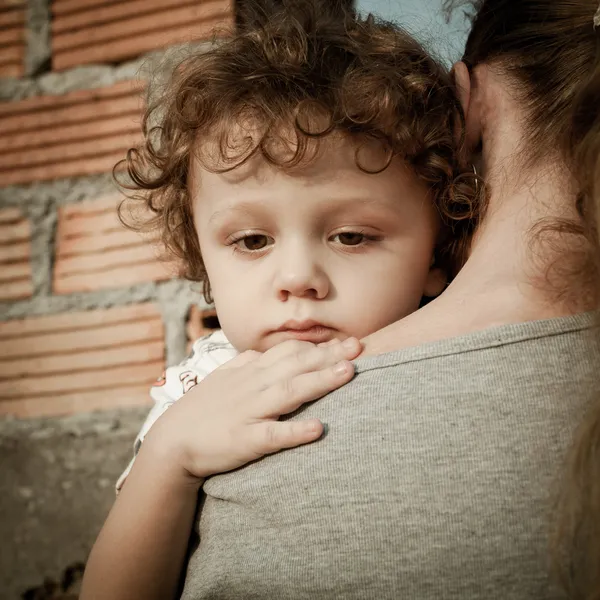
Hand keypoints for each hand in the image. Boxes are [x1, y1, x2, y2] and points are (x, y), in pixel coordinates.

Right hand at [142, 337, 361, 481]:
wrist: (172, 442)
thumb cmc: (203, 409)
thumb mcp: (224, 378)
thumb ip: (246, 362)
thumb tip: (266, 351)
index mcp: (250, 371)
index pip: (290, 352)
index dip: (320, 346)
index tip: (347, 341)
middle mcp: (254, 386)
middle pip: (296, 366)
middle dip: (330, 355)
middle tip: (361, 347)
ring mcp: (249, 412)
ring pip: (289, 392)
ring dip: (320, 381)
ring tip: (348, 372)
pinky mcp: (243, 440)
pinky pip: (271, 435)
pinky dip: (294, 431)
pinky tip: (318, 429)